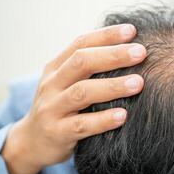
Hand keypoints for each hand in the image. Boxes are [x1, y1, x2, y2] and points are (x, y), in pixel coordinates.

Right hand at [1, 24, 145, 173]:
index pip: (81, 43)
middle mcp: (52, 84)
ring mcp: (52, 108)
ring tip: (139, 83)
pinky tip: (123, 116)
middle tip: (141, 52)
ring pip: (82, 92)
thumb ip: (87, 69)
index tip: (132, 30)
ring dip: (112, 86)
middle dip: (113, 55)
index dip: (106, 35)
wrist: (32, 142)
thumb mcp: (66, 84)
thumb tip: (126, 52)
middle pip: (82, 62)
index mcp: (56, 68)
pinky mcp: (57, 133)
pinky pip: (82, 125)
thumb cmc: (60, 108)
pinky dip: (103, 120)